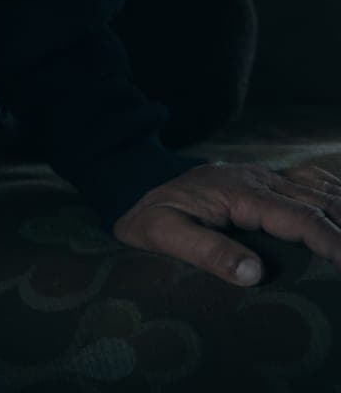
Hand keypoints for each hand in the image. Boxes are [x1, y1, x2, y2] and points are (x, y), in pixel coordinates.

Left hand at [113, 161, 340, 283]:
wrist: (130, 182)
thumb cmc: (148, 215)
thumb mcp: (161, 233)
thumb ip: (205, 251)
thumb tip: (254, 274)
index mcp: (239, 192)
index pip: (299, 218)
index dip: (332, 241)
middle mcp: (259, 179)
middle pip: (321, 201)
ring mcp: (265, 176)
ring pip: (323, 189)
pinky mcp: (266, 179)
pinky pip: (313, 181)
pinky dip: (337, 193)